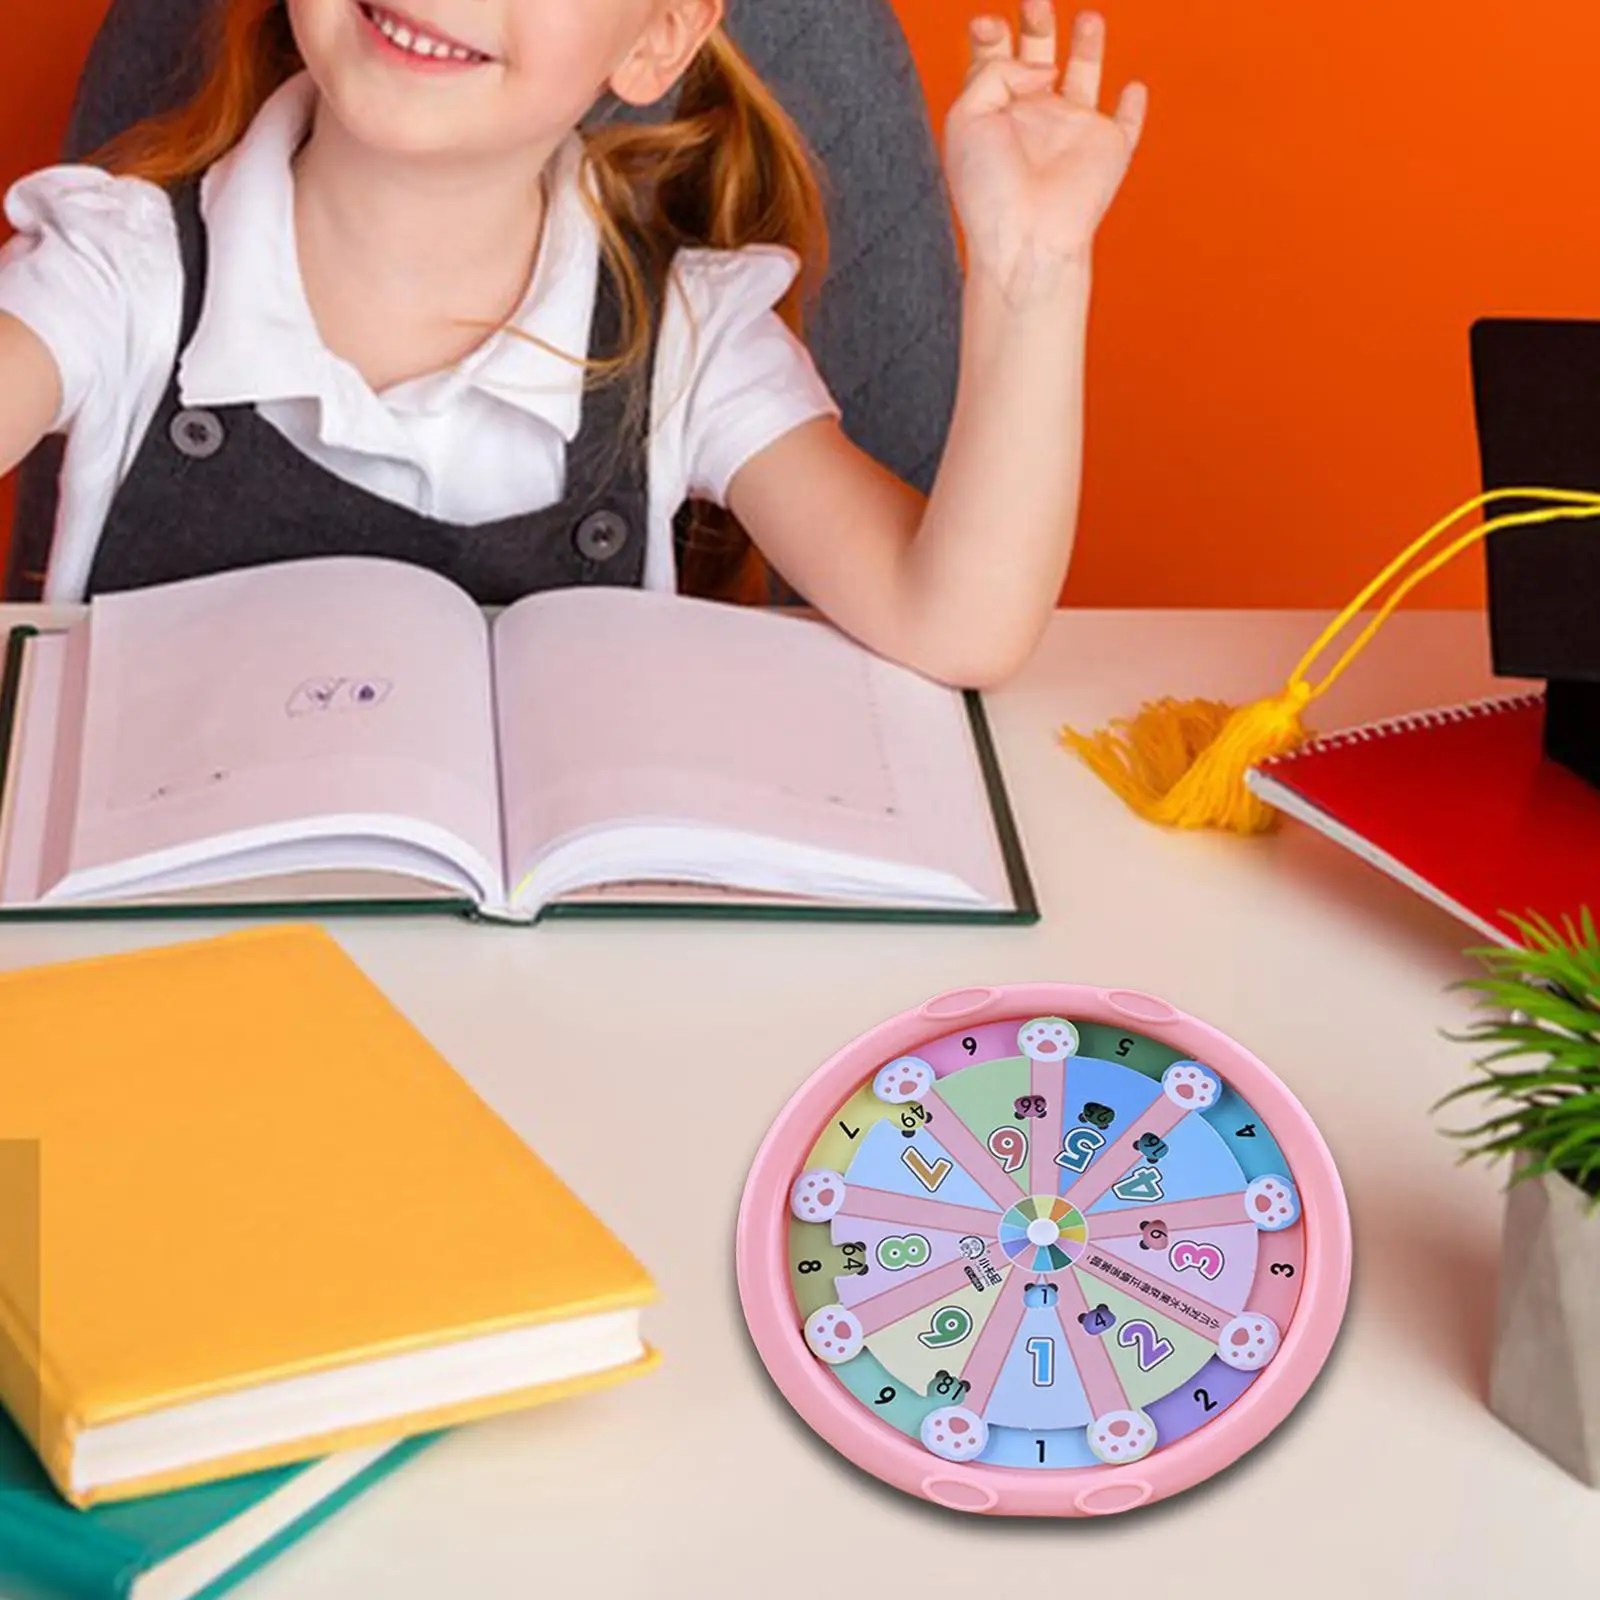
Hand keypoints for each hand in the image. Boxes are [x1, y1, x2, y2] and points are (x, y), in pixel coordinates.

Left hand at [945, 3, 1146, 305]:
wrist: (1025, 237)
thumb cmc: (989, 189)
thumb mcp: (967, 116)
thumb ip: (996, 70)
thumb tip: (1043, 65)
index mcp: (994, 113)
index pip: (994, 63)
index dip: (990, 37)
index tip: (986, 24)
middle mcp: (1033, 118)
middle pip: (1037, 58)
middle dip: (1036, 24)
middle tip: (1034, 0)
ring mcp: (1072, 132)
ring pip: (1085, 78)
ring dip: (1087, 47)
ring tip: (1086, 19)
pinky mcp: (1108, 149)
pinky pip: (1128, 124)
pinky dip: (1134, 107)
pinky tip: (1134, 88)